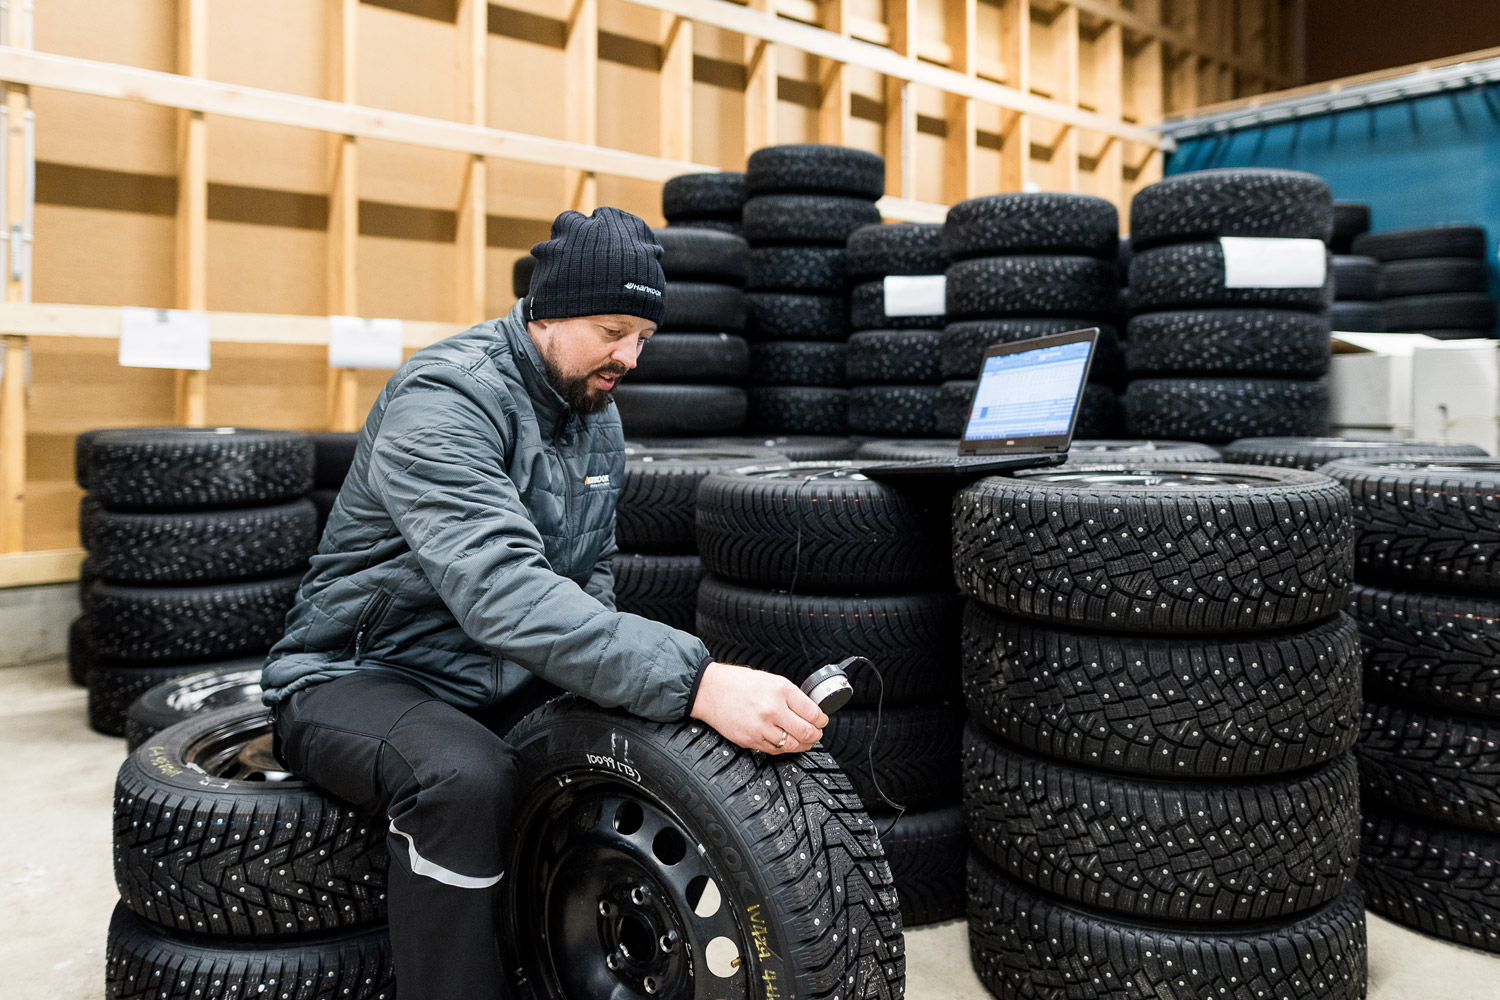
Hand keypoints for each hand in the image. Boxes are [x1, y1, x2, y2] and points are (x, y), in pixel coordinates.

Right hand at [690, 662, 828, 754]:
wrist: (709, 690)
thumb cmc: (737, 682)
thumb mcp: (770, 679)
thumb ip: (791, 695)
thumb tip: (809, 710)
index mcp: (780, 690)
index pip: (813, 712)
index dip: (822, 719)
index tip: (822, 720)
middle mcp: (772, 709)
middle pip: (806, 732)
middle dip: (816, 735)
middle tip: (817, 733)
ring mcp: (760, 727)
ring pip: (792, 745)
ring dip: (803, 744)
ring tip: (804, 740)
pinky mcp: (750, 740)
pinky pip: (775, 751)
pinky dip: (784, 748)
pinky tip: (786, 742)